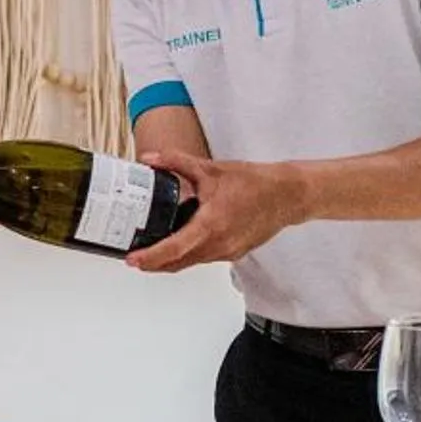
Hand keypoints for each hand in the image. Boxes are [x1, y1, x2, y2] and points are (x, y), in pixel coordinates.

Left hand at [125, 151, 309, 272]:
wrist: (288, 195)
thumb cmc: (255, 183)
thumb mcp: (211, 169)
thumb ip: (177, 162)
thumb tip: (150, 158)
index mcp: (211, 224)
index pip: (174, 249)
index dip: (150, 257)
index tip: (132, 259)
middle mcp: (219, 244)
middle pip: (178, 262)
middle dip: (153, 264)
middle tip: (133, 259)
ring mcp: (227, 251)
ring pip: (191, 262)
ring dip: (170, 261)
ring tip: (150, 254)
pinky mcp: (234, 253)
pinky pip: (204, 258)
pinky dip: (188, 255)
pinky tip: (180, 245)